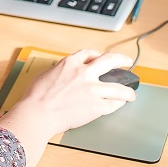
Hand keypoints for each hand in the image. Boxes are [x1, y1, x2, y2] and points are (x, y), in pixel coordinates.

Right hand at [0, 50, 136, 166]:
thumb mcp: (46, 74)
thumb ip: (59, 72)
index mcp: (70, 63)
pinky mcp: (96, 107)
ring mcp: (92, 90)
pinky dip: (118, 105)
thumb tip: (62, 75)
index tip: (101, 57)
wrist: (38, 113)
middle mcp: (84, 73)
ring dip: (127, 91)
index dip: (97, 55)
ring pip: (118, 88)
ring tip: (131, 93)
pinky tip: (120, 105)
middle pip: (110, 61)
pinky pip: (112, 105)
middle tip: (126, 62)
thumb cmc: (36, 97)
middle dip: (121, 60)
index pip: (89, 53)